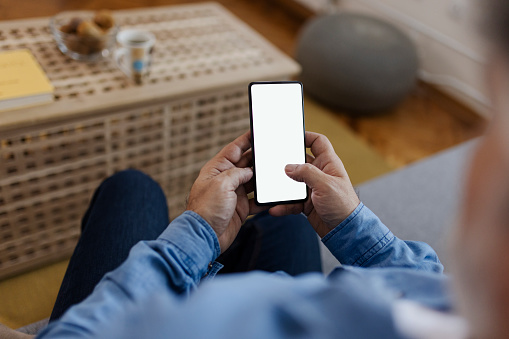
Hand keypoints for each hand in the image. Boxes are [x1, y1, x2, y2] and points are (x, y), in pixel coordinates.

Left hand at [186, 131, 263, 252]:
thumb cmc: (206, 209)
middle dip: (259, 158)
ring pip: (253, 181)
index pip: (234, 149)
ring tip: (277, 172)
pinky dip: (265, 199)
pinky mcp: (241, 208)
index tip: (258, 132)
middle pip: (246, 164)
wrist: (204, 236)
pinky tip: (273, 196)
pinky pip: (256, 200)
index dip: (246, 139)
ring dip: (264, 179)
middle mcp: (226, 179)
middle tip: (274, 153)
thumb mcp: (221, 184)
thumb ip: (237, 173)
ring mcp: (234, 194)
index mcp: (217, 169)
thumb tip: (250, 171)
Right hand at [269, 132, 359, 237]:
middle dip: (286, 163)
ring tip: (270, 187)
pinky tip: (275, 208)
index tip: (291, 136)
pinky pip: (291, 201)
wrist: (346, 231)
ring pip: (292, 182)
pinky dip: (283, 204)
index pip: (318, 142)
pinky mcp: (307, 203)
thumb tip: (288, 167)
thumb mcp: (325, 184)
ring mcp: (313, 189)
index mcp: (328, 164)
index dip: (306, 136)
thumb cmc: (343, 205)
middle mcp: (320, 174)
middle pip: (300, 162)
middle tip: (273, 161)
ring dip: (282, 187)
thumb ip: (306, 173)